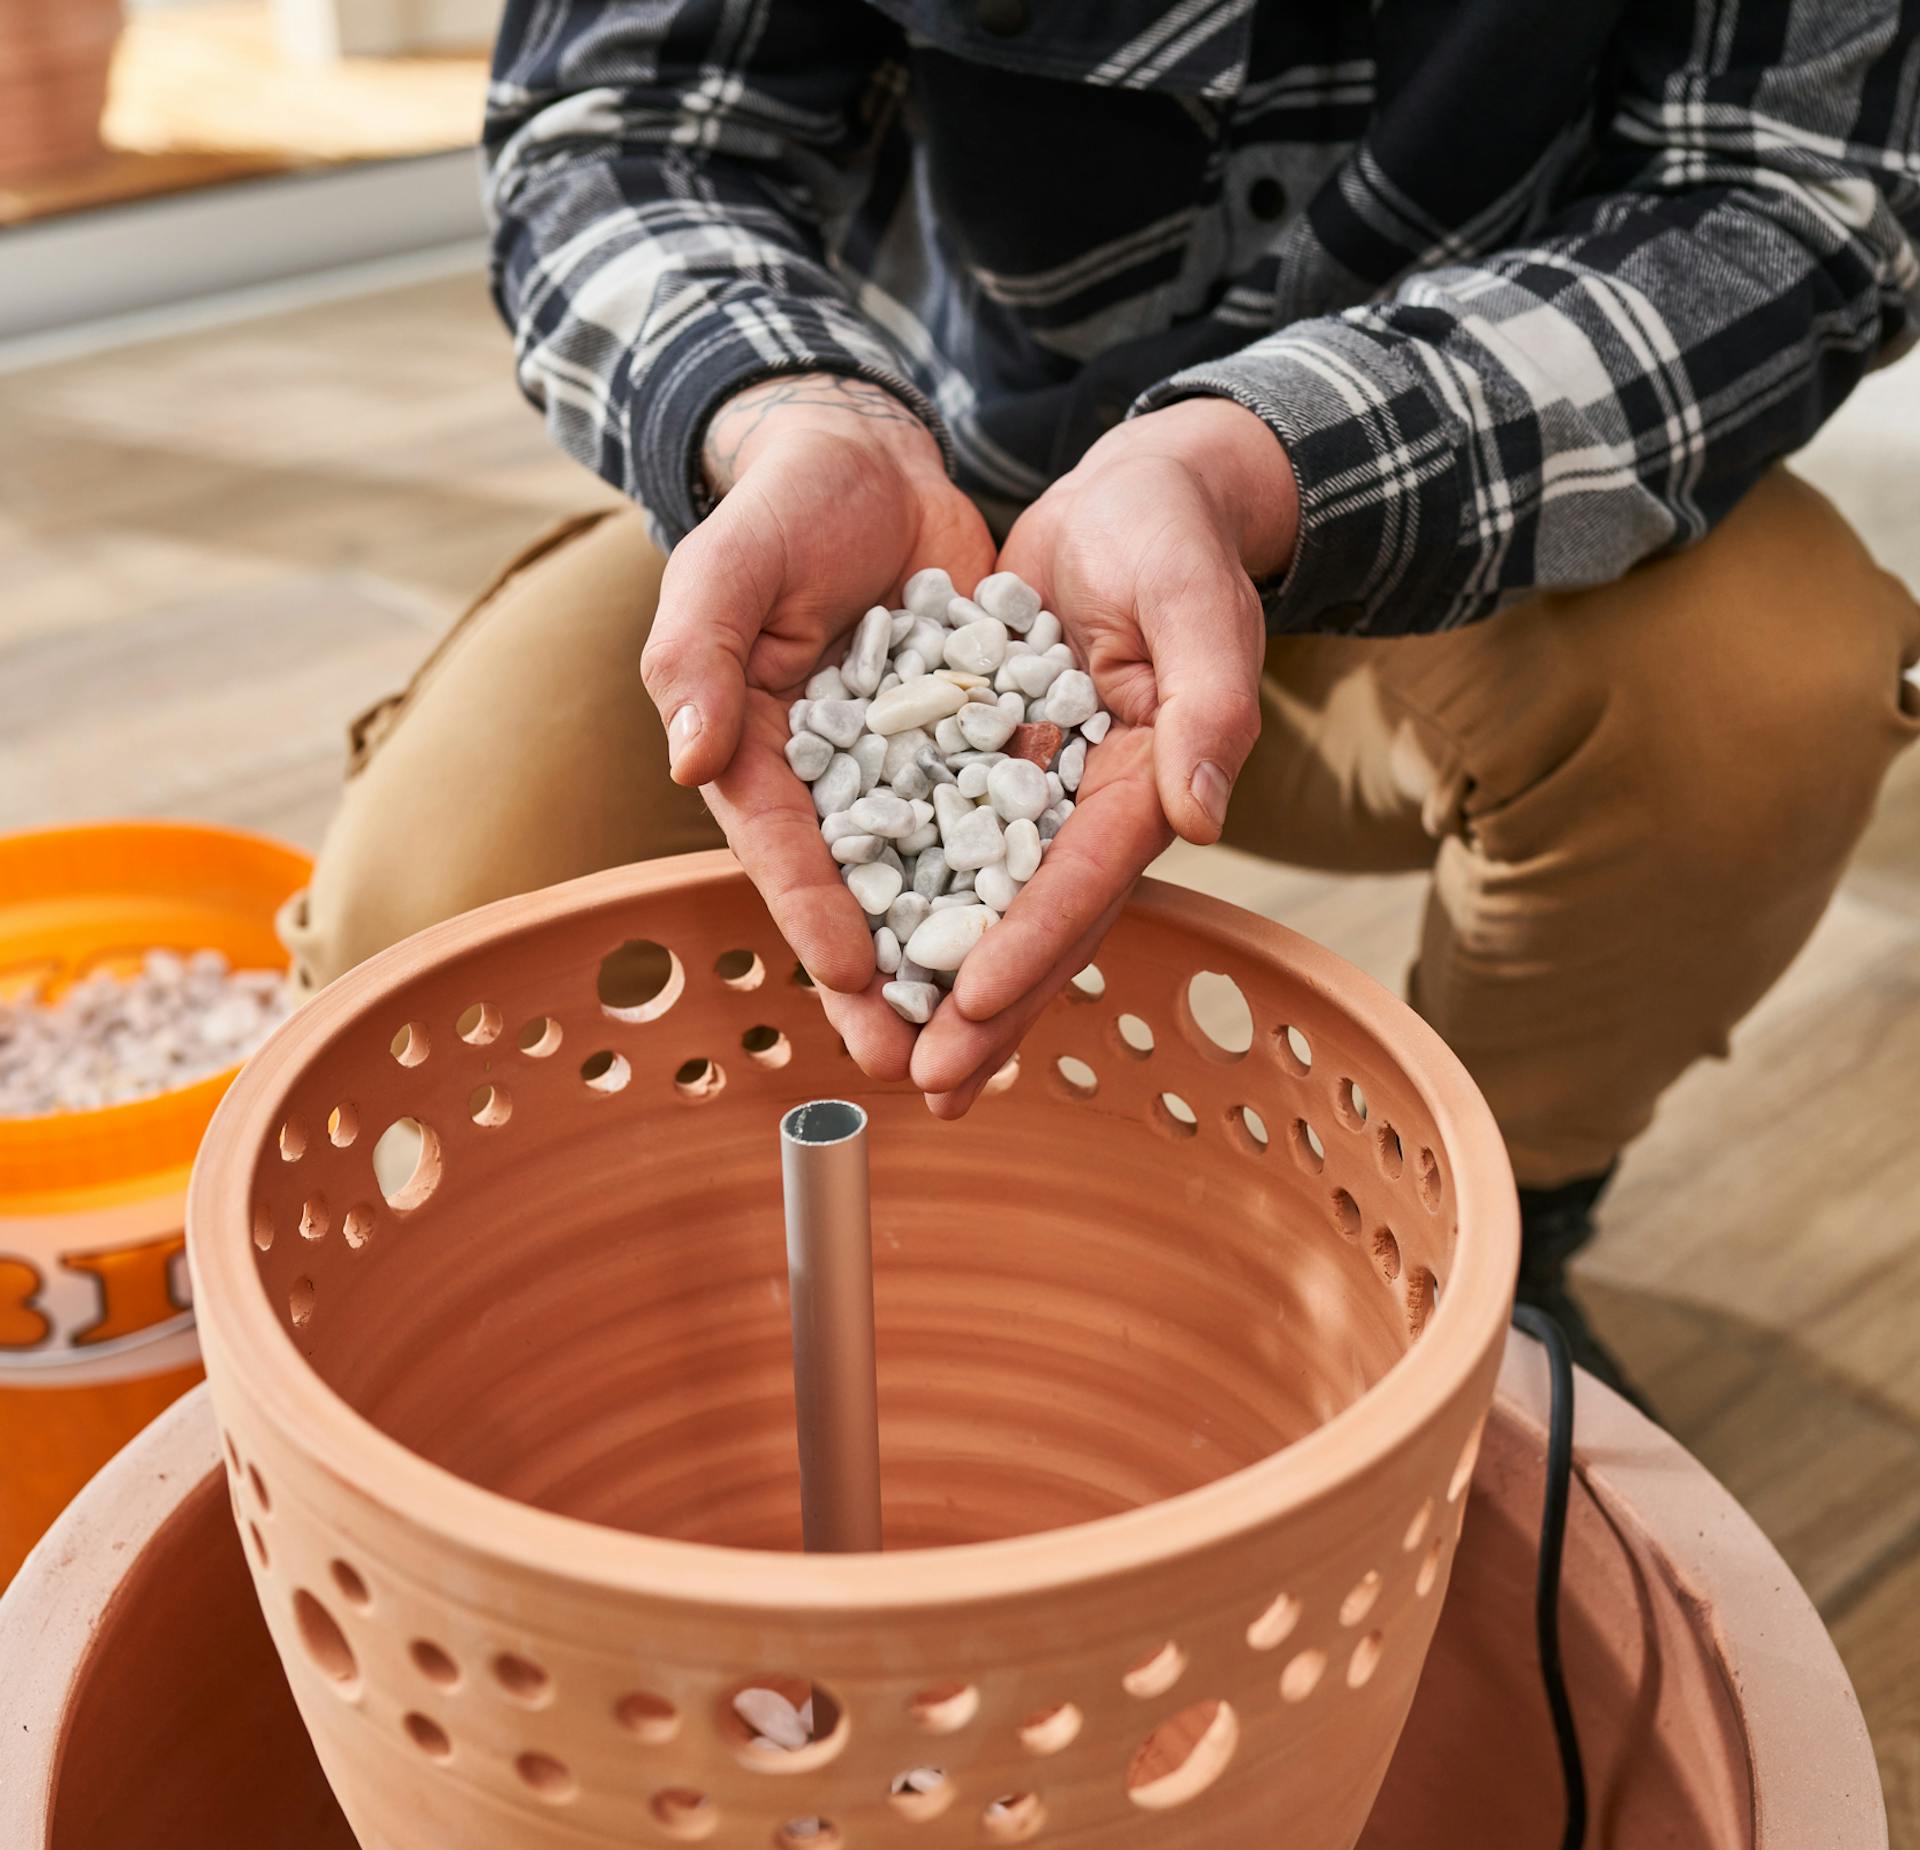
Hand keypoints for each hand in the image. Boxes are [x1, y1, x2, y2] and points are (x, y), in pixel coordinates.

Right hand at [640, 374, 996, 1079]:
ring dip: (957, 964)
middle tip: (915, 1072)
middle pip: (862, 897)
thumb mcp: (726, 567)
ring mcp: (909, 774)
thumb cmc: (781, 510)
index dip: (814, 916)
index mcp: (761, 754)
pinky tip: (1053, 944)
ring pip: (937, 883)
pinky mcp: (972, 752)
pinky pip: (1000, 826)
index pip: (785, 849)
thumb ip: (699, 655)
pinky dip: (1019, 887)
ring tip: (987, 1043)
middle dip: (885, 988)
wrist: (870, 463)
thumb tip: (690, 760)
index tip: (853, 978)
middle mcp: (836, 784)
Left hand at [909, 399, 1298, 1114]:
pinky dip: (919, 903)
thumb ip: (1210, 705)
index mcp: (1152, 779)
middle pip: (1038, 921)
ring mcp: (1046, 794)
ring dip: (948, 983)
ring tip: (896, 1058)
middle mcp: (1097, 806)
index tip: (976, 1006)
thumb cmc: (1173, 536)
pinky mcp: (998, 767)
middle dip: (987, 1008)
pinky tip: (872, 958)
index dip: (1033, 945)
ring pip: (992, 904)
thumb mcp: (1196, 602)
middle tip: (929, 1085)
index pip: (1087, 879)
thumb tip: (1202, 820)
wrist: (1133, 498)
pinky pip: (953, 849)